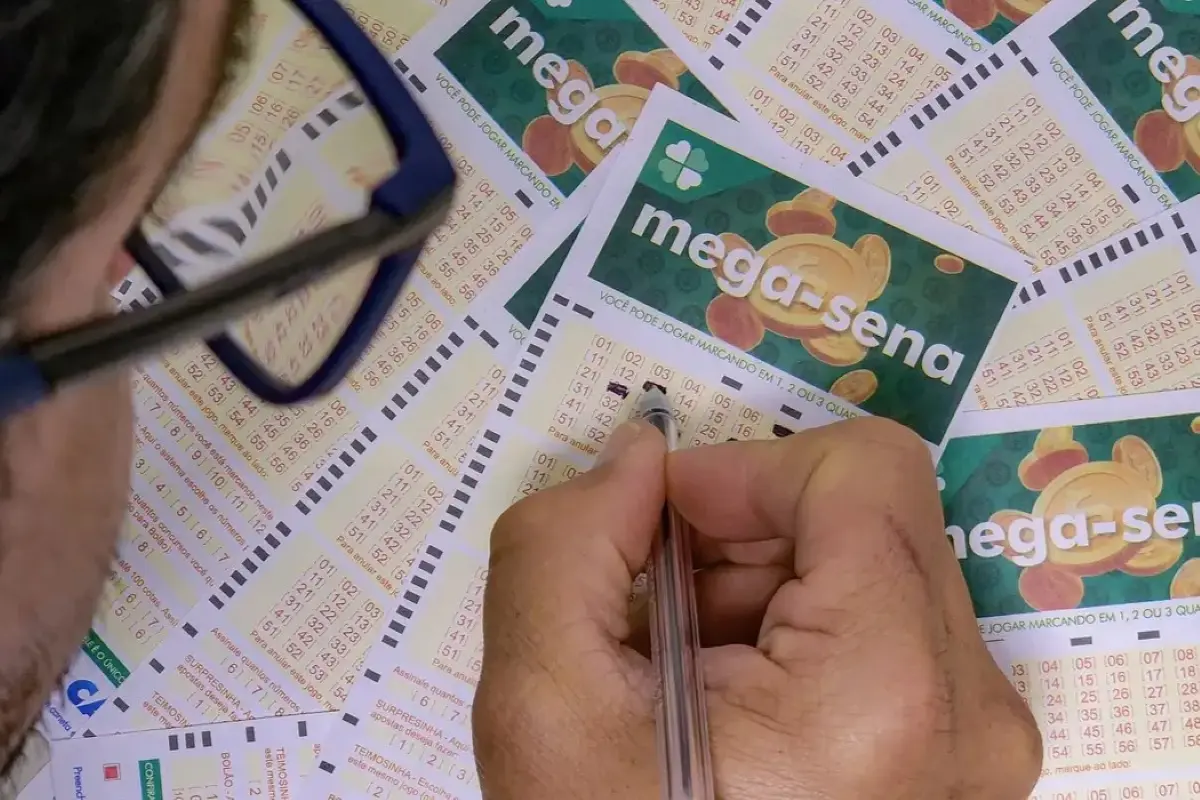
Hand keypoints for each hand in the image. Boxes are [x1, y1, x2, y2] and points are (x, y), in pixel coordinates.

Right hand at [473, 418, 1041, 799]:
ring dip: (761, 588)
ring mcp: (979, 741)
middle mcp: (972, 710)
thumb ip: (566, 543)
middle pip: (866, 519)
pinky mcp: (964, 756)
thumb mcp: (547, 705)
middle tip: (658, 612)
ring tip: (688, 674)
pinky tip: (730, 703)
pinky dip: (795, 634)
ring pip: (871, 567)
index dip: (746, 470)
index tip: (663, 525)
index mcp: (890, 689)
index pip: (865, 470)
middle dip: (742, 539)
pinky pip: (885, 627)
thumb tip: (638, 457)